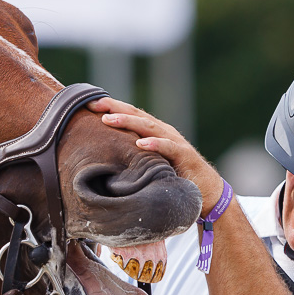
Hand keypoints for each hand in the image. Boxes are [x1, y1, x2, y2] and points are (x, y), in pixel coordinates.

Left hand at [88, 97, 226, 212]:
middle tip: (93, 104)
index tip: (87, 104)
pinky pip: (168, 148)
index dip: (110, 108)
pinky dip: (154, 144)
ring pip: (148, 127)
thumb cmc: (173, 176)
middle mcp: (162, 131)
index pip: (129, 115)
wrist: (206, 190)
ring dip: (128, 122)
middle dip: (114, 108)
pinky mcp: (184, 155)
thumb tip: (100, 161)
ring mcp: (174, 141)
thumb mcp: (147, 164)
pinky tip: (140, 143)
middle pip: (135, 115)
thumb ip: (130, 158)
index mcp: (152, 132)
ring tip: (109, 119)